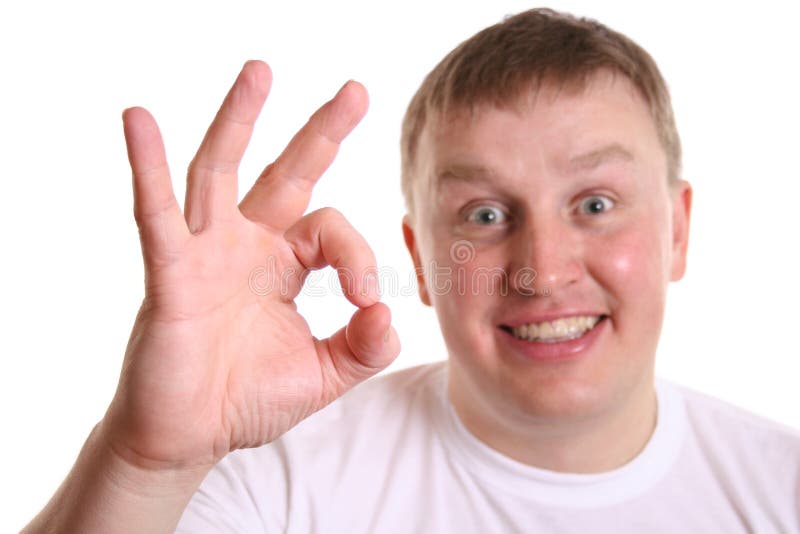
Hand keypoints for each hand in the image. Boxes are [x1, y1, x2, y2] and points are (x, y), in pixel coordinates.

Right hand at [102, 60, 399, 472]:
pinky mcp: (171, 275)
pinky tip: (138, 122)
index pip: (330, 228)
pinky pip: (157, 217)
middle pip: (285, 172)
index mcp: (284, 262)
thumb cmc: (248, 398)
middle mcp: (246, 245)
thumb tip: (389, 312)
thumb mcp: (324, 374)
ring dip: (238, 120)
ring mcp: (206, 254)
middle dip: (321, 131)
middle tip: (357, 90)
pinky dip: (147, 170)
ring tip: (261, 72)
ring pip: (219, 172)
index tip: (367, 300)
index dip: (357, 255)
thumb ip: (365, 346)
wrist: (191, 437)